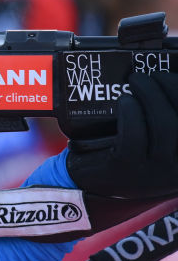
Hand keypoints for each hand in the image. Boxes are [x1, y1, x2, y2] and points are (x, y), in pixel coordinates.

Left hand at [67, 71, 177, 199]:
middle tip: (150, 76)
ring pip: (165, 125)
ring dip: (151, 96)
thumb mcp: (157, 141)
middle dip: (170, 87)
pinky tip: (126, 101)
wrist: (91, 185)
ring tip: (136, 82)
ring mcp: (154, 172)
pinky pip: (134, 136)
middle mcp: (177, 169)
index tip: (174, 74)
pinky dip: (132, 113)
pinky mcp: (126, 169)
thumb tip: (173, 75)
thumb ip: (166, 117)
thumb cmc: (130, 154)